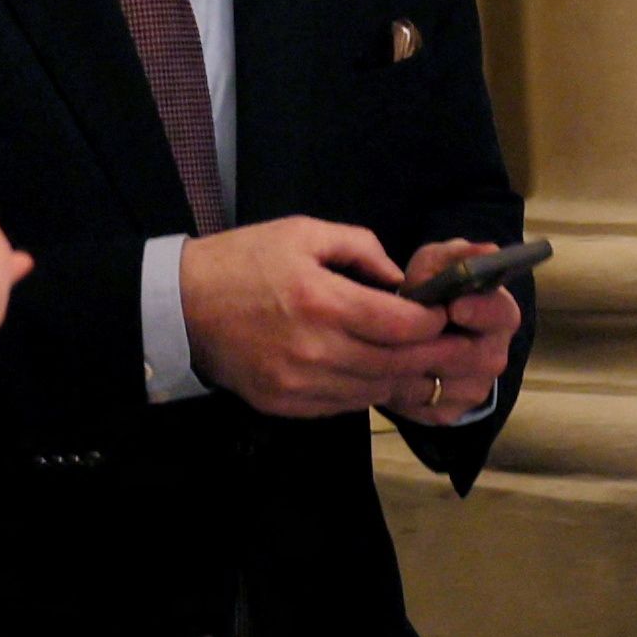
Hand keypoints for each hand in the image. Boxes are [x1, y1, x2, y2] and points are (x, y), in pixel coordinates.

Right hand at [185, 217, 448, 418]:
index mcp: (321, 300)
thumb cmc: (243, 260)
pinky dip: (366, 390)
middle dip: (432, 355)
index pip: (401, 324)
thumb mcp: (302, 232)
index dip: (432, 322)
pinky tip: (375, 373)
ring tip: (420, 361)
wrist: (180, 306)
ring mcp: (299, 383)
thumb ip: (360, 248)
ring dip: (402, 376)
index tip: (445, 313)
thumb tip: (400, 278)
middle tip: (456, 346)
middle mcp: (315, 349)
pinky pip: (344, 405)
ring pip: (374, 390)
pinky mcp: (285, 404)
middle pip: (395, 363)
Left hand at [390, 246, 527, 427]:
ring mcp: (475, 389)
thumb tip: (486, 252)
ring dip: (413, 365)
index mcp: (500, 315)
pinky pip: (421, 405)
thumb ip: (453, 256)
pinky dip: (400, 389)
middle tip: (408, 331)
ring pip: (442, 383)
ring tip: (389, 348)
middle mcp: (495, 355)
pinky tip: (387, 371)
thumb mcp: (436, 266)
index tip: (455, 307)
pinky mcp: (448, 413)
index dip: (479, 311)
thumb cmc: (430, 295)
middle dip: (437, 343)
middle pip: (473, 357)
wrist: (418, 338)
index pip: (501, 314)